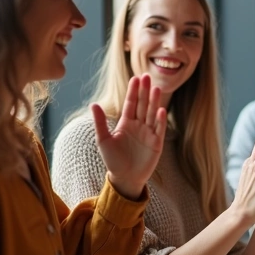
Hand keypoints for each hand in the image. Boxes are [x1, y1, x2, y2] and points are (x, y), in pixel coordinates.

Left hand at [96, 74, 165, 199]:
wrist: (124, 179)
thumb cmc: (113, 160)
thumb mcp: (103, 140)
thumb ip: (100, 122)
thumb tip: (93, 104)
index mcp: (126, 123)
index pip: (131, 104)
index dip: (133, 91)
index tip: (135, 78)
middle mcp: (139, 126)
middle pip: (143, 105)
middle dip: (145, 91)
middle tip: (147, 76)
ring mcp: (149, 133)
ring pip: (152, 114)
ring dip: (154, 102)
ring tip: (157, 88)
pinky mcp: (156, 144)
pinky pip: (159, 129)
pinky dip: (160, 120)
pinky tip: (161, 110)